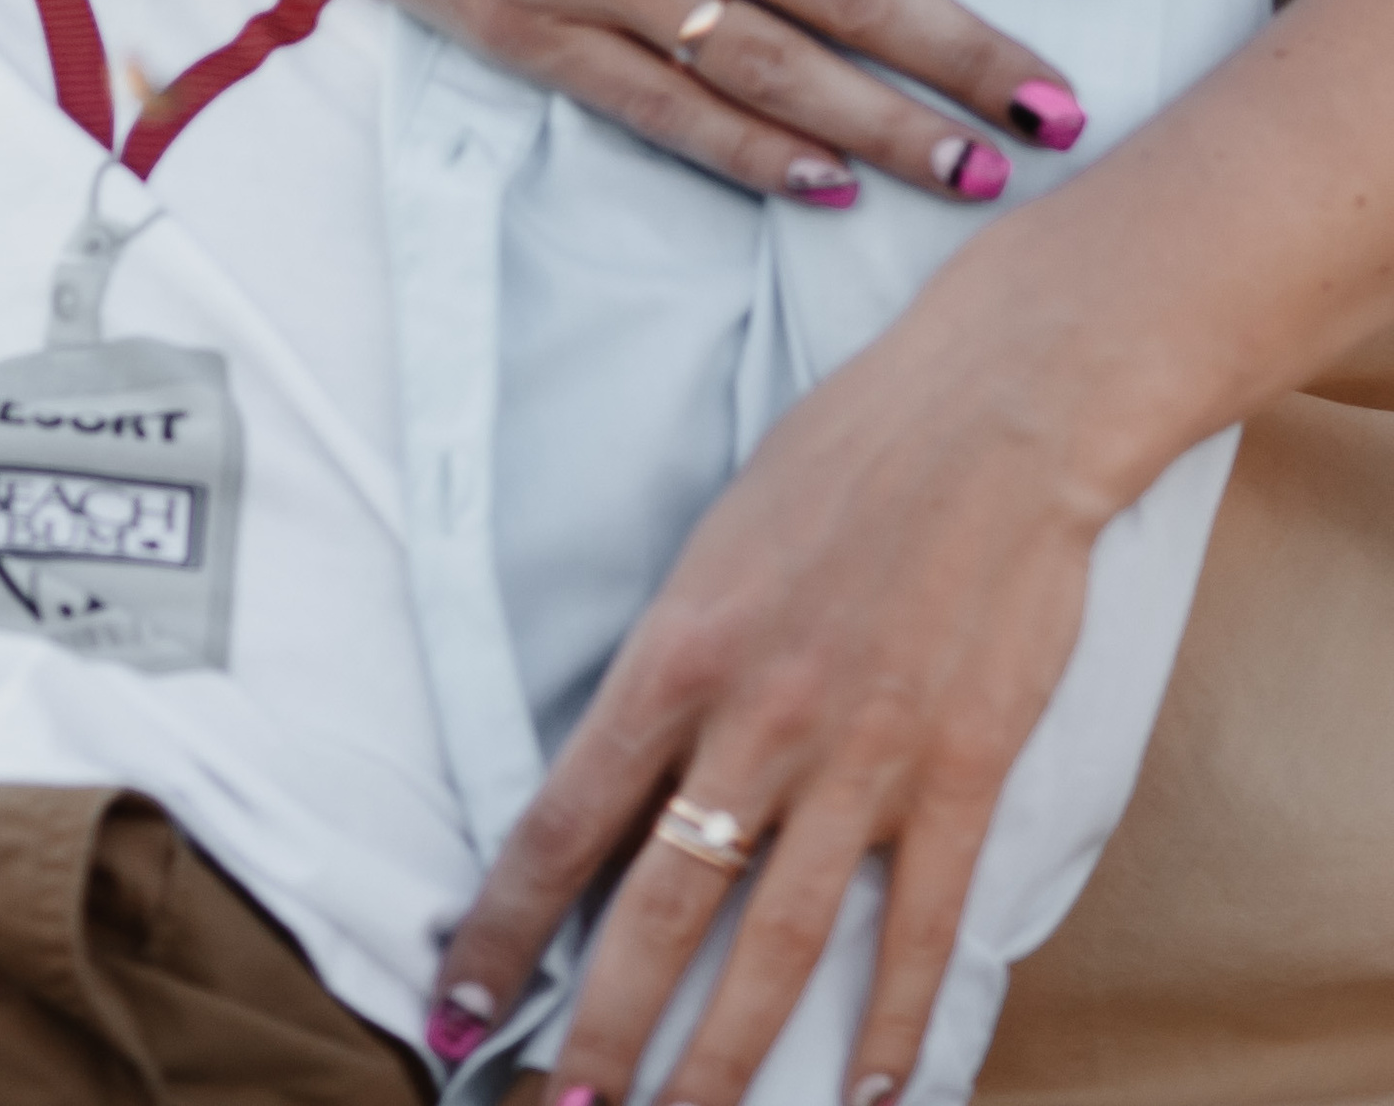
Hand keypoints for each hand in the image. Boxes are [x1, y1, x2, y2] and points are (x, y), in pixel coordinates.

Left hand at [436, 267, 1106, 1102]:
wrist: (993, 415)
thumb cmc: (843, 455)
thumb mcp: (715, 543)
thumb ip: (674, 661)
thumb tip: (627, 767)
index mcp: (678, 652)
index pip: (565, 819)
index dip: (504, 925)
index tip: (459, 1002)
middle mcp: (757, 720)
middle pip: (660, 910)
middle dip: (603, 1031)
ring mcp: (863, 756)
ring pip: (780, 945)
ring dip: (725, 1059)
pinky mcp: (960, 771)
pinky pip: (922, 925)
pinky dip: (898, 1023)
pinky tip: (874, 1093)